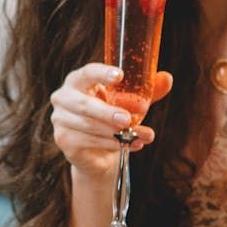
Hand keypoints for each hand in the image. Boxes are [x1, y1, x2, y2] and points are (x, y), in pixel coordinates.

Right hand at [50, 63, 172, 179]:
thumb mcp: (131, 103)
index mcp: (78, 80)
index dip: (102, 73)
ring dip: (116, 133)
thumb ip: (147, 91)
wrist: (99, 152)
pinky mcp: (63, 140)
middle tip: (127, 119)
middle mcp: (64, 97)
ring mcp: (60, 120)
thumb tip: (167, 78)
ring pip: (89, 126)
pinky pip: (88, 141)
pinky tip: (128, 145)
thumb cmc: (113, 118)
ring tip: (140, 135)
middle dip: (107, 112)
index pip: (87, 73)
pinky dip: (111, 144)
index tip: (120, 76)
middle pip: (84, 104)